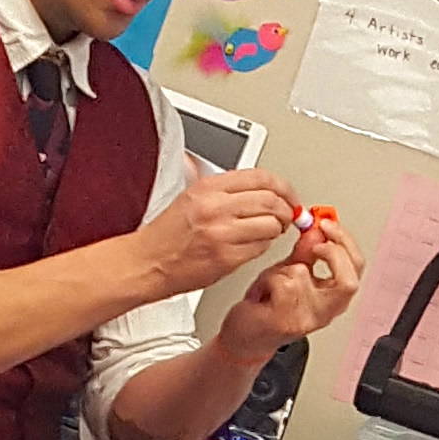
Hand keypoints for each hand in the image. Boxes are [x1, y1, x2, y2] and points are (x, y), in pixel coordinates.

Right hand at [134, 165, 301, 299]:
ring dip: (277, 229)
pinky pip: (261, 248)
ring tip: (268, 232)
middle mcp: (215, 206)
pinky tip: (252, 245)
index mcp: (208, 187)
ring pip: (272, 224)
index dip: (284, 188)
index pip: (262, 177)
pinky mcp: (226, 257)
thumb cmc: (169, 234)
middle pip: (272, 200)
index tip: (290, 197)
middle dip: (286, 210)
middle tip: (286, 216)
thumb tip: (264, 188)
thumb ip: (227, 191)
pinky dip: (263, 246)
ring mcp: (222, 232)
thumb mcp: (193, 197)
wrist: (148, 262)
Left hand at [217, 206, 361, 360]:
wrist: (247, 337)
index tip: (327, 224)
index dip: (345, 242)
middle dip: (331, 253)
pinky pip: (281, 284)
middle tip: (313, 243)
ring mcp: (307, 319)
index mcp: (333, 297)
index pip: (356, 267)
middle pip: (348, 281)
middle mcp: (326, 311)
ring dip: (282, 270)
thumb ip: (306, 251)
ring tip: (274, 279)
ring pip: (303, 275)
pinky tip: (264, 290)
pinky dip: (268, 280)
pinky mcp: (286, 321)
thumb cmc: (268, 307)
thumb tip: (317, 229)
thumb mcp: (290, 271)